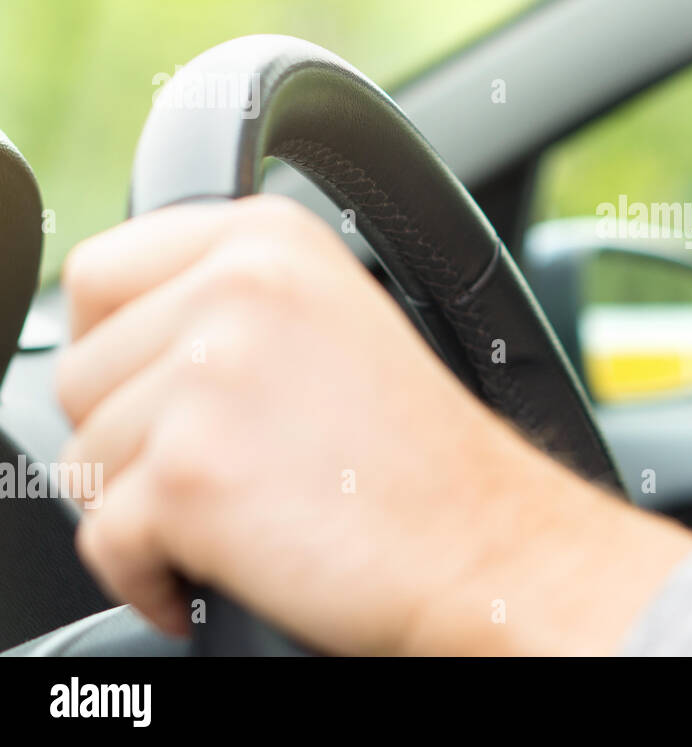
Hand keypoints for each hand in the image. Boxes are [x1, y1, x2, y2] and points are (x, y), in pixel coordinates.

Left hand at [57, 196, 691, 654]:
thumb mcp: (338, 320)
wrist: (488, 541)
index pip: (100, 274)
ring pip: (87, 459)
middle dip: (130, 439)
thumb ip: (230, 302)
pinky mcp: (191, 474)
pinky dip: (148, 575)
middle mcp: (237, 288)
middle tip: (217, 467)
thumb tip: (119, 339)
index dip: (112, 347)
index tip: (148, 392)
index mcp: (270, 240)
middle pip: (79, 372)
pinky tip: (215, 570)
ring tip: (239, 513)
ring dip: (145, 508)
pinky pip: (106, 539)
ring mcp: (211, 378)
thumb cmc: (424, 453)